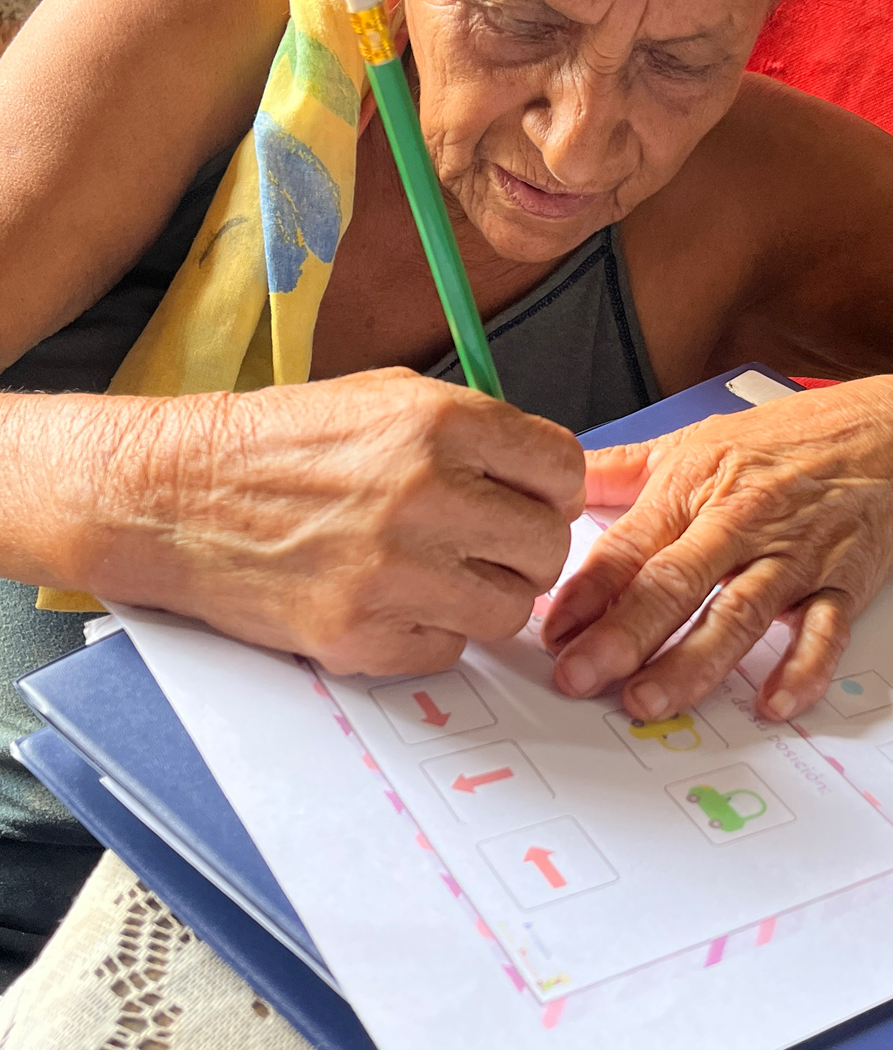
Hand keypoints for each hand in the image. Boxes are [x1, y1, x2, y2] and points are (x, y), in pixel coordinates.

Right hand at [67, 370, 584, 673]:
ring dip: (481, 597)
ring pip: (507, 610)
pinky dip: (428, 633)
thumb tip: (542, 478)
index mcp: (437, 422)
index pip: (560, 470)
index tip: (529, 499)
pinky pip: (448, 651)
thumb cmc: (276, 446)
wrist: (175, 497)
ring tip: (433, 574)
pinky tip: (389, 601)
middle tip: (484, 546)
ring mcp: (393, 571)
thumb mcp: (381, 398)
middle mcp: (424, 493)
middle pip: (545, 547)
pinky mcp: (361, 634)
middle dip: (522, 549)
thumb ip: (471, 433)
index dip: (550, 490)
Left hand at [542, 379, 892, 720]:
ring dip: (693, 663)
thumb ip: (619, 472)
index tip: (553, 632)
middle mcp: (741, 523)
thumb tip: (551, 487)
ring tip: (650, 701)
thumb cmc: (787, 441)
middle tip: (581, 678)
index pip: (629, 545)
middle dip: (623, 635)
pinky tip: (773, 703)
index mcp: (695, 489)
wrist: (890, 435)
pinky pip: (823, 632)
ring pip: (739, 615)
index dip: (587, 591)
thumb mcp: (694, 441)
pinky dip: (802, 669)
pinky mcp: (842, 584)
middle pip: (675, 583)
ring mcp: (793, 557)